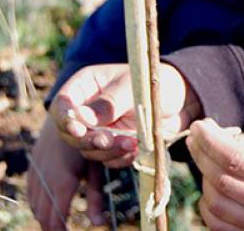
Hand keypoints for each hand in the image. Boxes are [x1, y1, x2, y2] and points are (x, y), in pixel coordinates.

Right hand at [27, 117, 105, 229]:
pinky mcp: (34, 160)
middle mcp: (46, 173)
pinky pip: (30, 188)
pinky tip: (42, 208)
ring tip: (53, 225)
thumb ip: (96, 196)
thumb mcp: (97, 166)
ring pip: (34, 201)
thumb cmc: (93, 136)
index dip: (58, 228)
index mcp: (63, 177)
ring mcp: (37, 166)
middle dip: (50, 225)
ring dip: (42, 215)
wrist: (72, 105)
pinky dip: (36, 201)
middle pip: (42, 211)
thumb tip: (98, 224)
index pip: (56, 213)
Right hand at [49, 63, 194, 167]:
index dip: (65, 119)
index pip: (63, 104)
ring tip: (131, 143)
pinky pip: (107, 159)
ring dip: (108, 151)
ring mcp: (100, 129)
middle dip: (89, 140)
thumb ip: (108, 102)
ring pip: (89, 150)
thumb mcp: (133, 86)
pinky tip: (136, 149)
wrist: (180, 99)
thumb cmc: (154, 83)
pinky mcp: (113, 145)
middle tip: (108, 140)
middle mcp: (87, 109)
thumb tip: (80, 118)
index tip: (77, 129)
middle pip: (71, 133)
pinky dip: (119, 158)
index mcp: (86, 86)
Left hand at [186, 118, 243, 230]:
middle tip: (195, 140)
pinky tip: (211, 188)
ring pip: (214, 205)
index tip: (198, 127)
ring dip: (203, 180)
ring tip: (206, 163)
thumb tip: (209, 134)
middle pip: (220, 181)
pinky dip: (208, 206)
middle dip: (201, 156)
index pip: (233, 158)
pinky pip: (218, 226)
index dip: (209, 141)